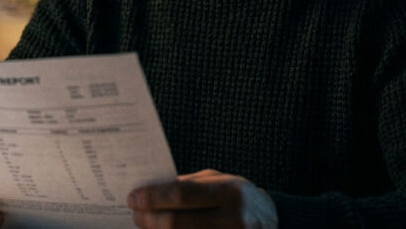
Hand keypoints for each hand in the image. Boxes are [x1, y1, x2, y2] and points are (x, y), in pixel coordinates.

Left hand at [127, 169, 277, 227]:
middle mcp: (234, 219)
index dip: (153, 198)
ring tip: (147, 225)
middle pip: (177, 224)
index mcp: (229, 192)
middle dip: (149, 220)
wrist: (272, 220)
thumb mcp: (218, 182)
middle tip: (135, 215)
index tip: (133, 198)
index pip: (182, 195)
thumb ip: (187, 186)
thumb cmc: (238, 197)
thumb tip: (148, 192)